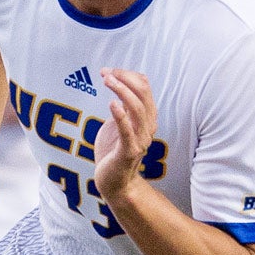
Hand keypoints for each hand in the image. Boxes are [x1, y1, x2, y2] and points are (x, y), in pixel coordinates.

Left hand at [94, 68, 157, 204]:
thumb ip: (121, 107)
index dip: (128, 76)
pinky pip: (128, 131)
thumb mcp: (118, 124)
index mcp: (146, 118)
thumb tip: (119, 85)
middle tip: (106, 73)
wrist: (114, 183)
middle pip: (143, 95)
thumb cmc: (113, 151)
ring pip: (137, 109)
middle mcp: (148, 127)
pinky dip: (121, 116)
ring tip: (107, 81)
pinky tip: (112, 103)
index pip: (144, 88)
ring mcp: (140, 139)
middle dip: (125, 80)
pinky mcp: (129, 152)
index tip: (109, 71)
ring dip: (122, 92)